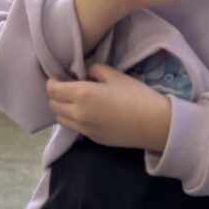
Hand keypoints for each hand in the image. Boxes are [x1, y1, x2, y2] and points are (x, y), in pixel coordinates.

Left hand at [46, 64, 172, 150]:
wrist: (155, 124)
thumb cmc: (138, 96)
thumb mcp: (116, 76)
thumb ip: (95, 70)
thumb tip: (85, 72)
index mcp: (83, 95)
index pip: (52, 89)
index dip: (52, 81)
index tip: (60, 76)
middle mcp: (78, 114)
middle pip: (52, 105)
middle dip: (55, 94)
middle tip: (67, 86)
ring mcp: (84, 129)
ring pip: (61, 118)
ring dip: (62, 108)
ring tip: (75, 100)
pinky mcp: (92, 138)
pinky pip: (74, 127)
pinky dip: (74, 119)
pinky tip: (88, 112)